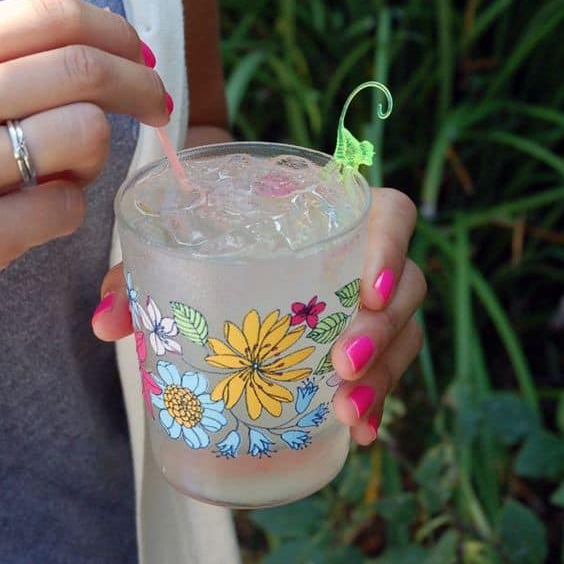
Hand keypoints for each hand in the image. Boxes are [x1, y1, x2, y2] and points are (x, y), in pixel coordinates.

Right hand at [0, 0, 170, 268]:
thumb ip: (21, 56)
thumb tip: (118, 34)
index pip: (53, 15)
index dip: (115, 32)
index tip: (139, 56)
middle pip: (83, 68)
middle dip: (140, 86)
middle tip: (156, 107)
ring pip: (85, 131)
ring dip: (91, 156)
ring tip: (61, 172)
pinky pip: (65, 205)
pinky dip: (64, 209)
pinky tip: (32, 213)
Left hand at [95, 189, 425, 447]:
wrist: (227, 245)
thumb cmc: (214, 236)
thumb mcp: (184, 247)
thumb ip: (144, 275)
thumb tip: (105, 322)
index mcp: (334, 213)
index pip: (393, 214)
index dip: (393, 247)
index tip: (369, 291)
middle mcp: (365, 255)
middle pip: (409, 285)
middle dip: (383, 332)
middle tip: (341, 367)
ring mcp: (372, 303)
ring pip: (405, 334)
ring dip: (383, 375)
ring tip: (346, 413)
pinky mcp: (367, 343)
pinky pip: (389, 370)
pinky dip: (376, 401)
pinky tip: (357, 433)